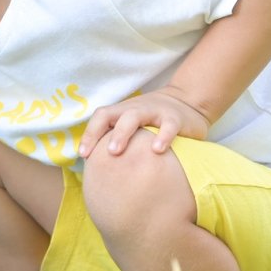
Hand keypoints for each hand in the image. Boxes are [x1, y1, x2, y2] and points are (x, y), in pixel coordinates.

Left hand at [77, 85, 209, 158]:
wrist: (188, 99)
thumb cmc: (153, 122)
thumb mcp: (134, 127)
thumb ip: (119, 141)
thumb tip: (100, 171)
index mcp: (121, 112)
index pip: (100, 118)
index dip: (89, 134)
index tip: (83, 155)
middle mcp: (134, 109)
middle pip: (111, 115)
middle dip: (101, 133)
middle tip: (101, 153)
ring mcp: (154, 111)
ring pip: (134, 116)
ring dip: (122, 133)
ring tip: (116, 152)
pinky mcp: (175, 117)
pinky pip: (168, 125)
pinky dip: (162, 136)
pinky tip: (157, 151)